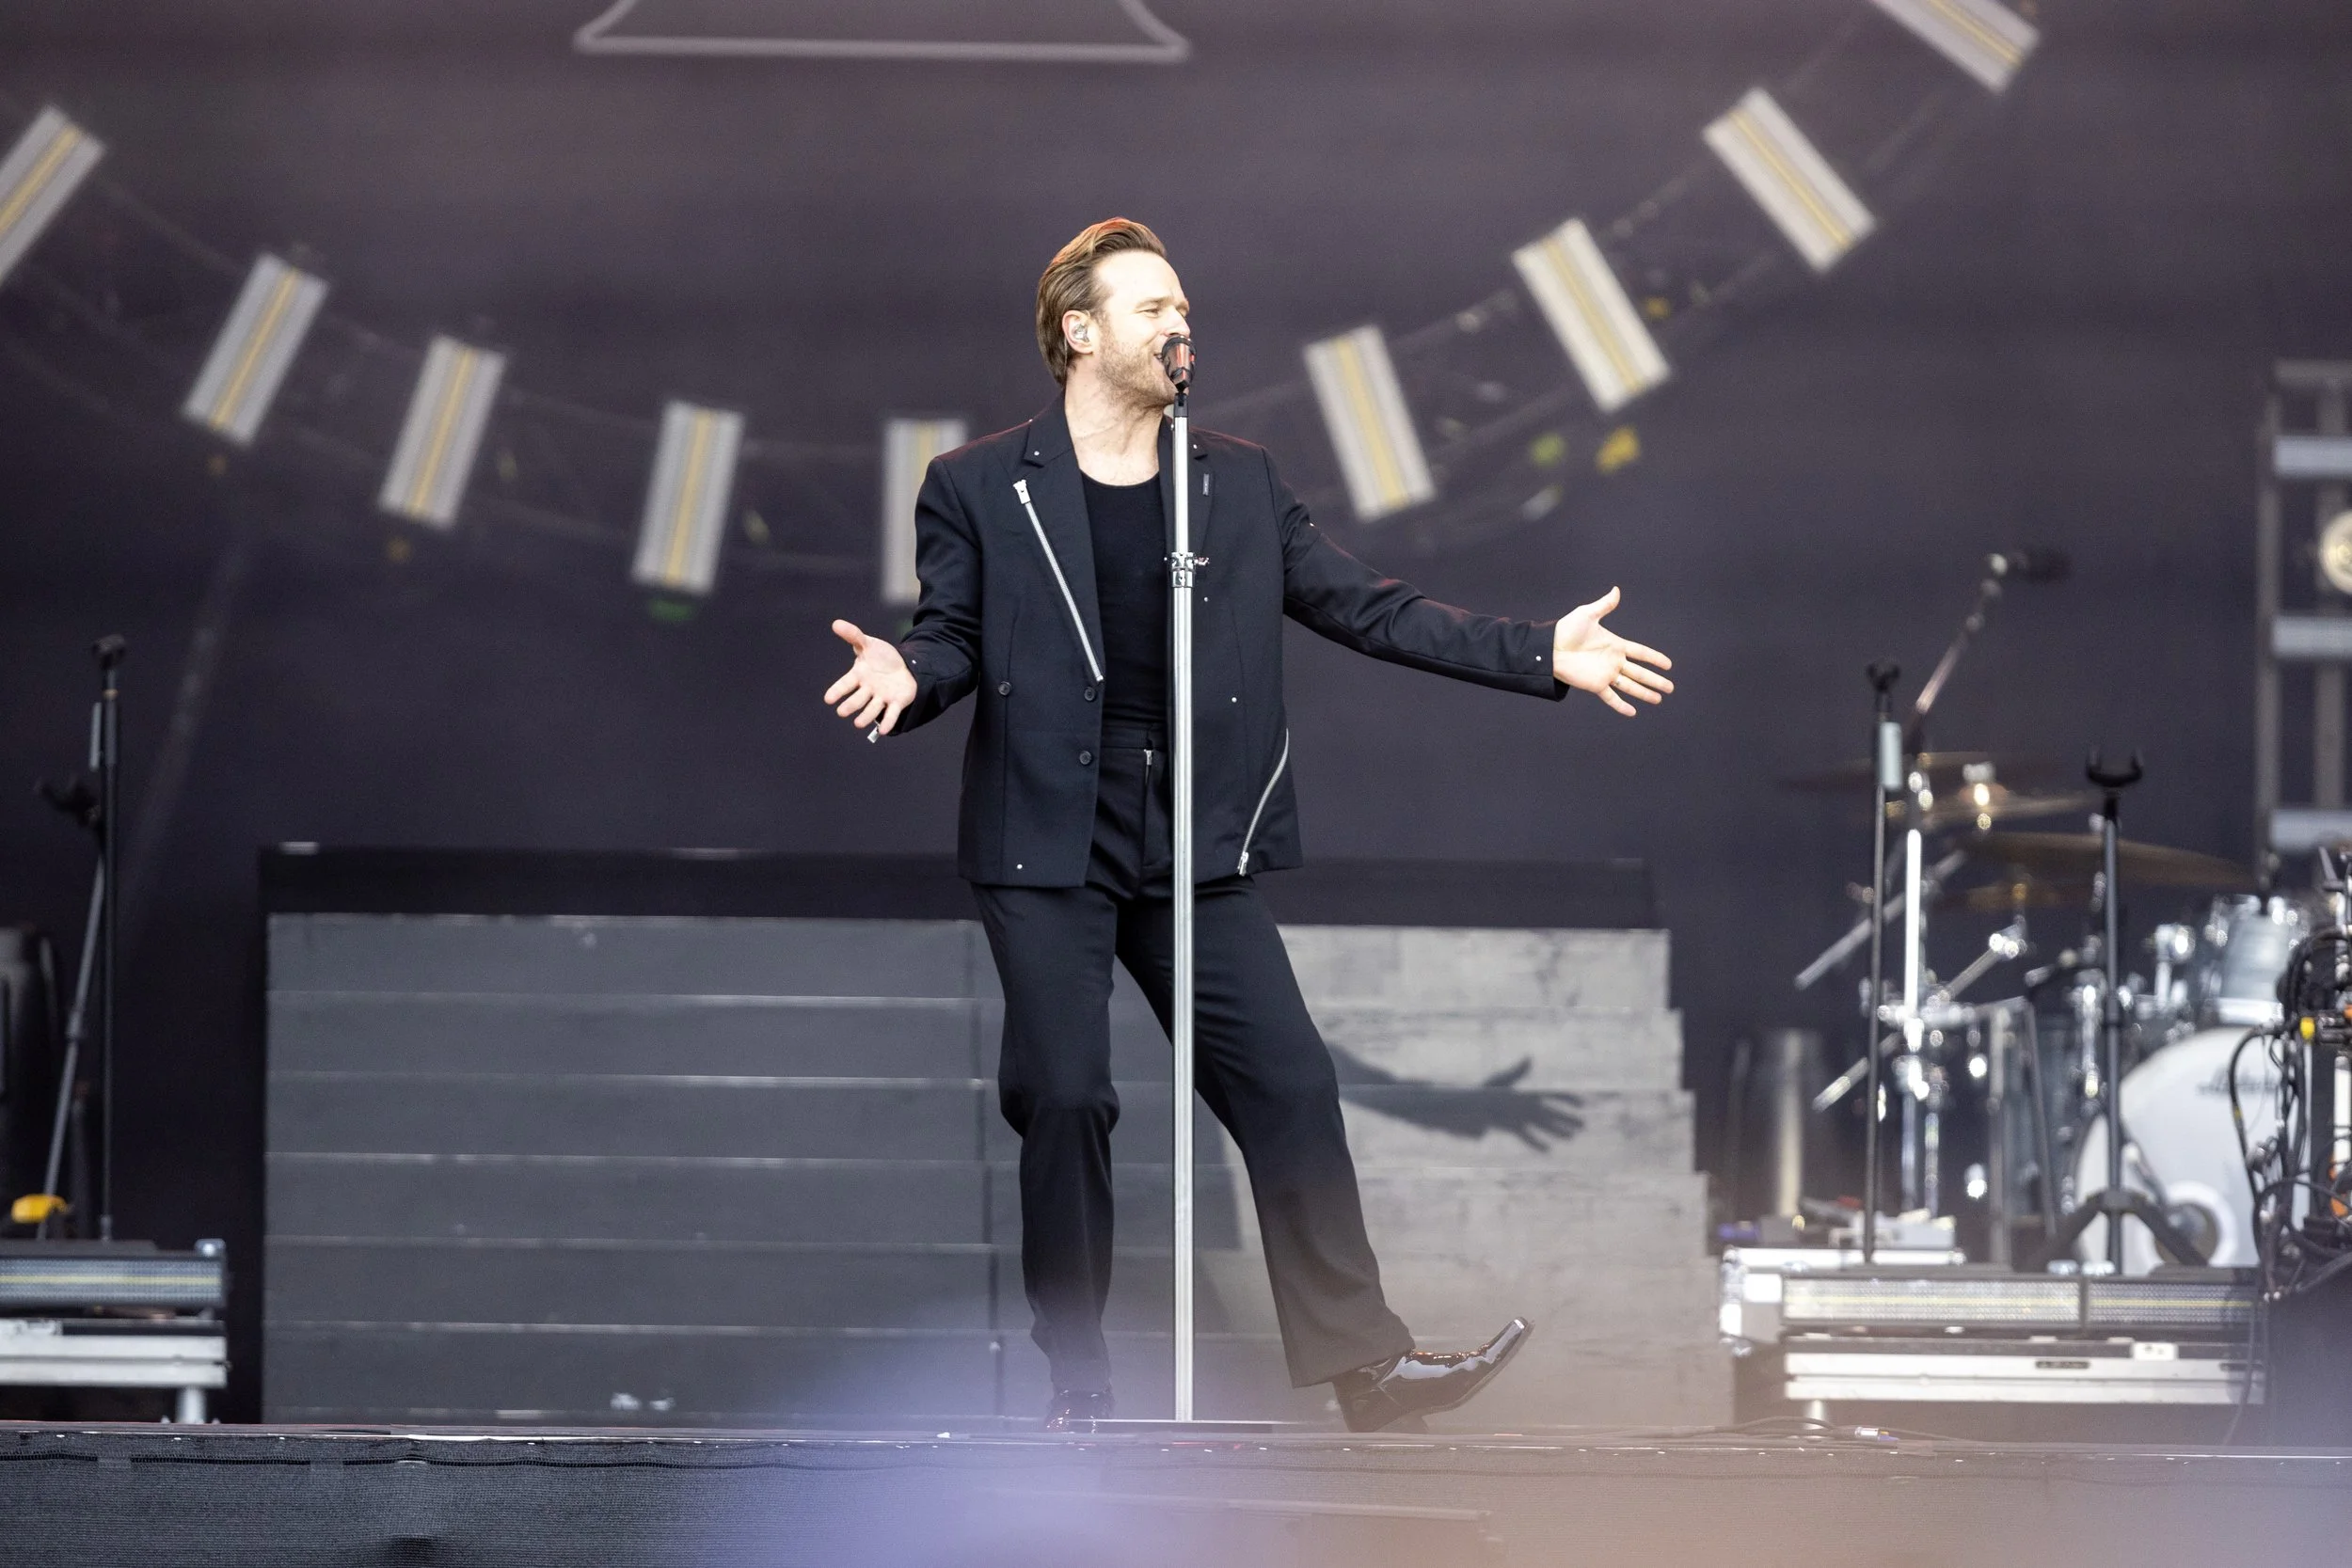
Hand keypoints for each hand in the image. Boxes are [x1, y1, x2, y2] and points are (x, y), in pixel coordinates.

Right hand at [823, 619, 916, 735]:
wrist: (905, 666)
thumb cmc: (881, 657)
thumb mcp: (868, 644)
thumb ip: (853, 636)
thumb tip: (836, 623)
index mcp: (859, 676)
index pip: (845, 684)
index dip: (837, 691)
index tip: (828, 699)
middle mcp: (868, 689)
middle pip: (858, 699)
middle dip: (850, 706)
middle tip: (842, 712)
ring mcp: (882, 697)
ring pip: (873, 709)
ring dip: (866, 716)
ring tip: (858, 723)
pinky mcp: (897, 702)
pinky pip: (891, 714)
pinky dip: (887, 722)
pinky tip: (883, 730)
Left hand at [1552, 587, 1673, 716]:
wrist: (1550, 648)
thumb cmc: (1567, 629)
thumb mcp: (1588, 615)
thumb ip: (1604, 606)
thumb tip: (1616, 590)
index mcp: (1615, 645)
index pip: (1640, 653)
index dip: (1654, 658)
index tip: (1668, 665)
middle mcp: (1613, 661)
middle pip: (1640, 673)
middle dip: (1655, 680)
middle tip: (1670, 687)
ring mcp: (1605, 674)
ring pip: (1630, 686)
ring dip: (1644, 693)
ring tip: (1658, 699)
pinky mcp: (1595, 685)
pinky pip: (1611, 698)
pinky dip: (1621, 706)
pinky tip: (1632, 712)